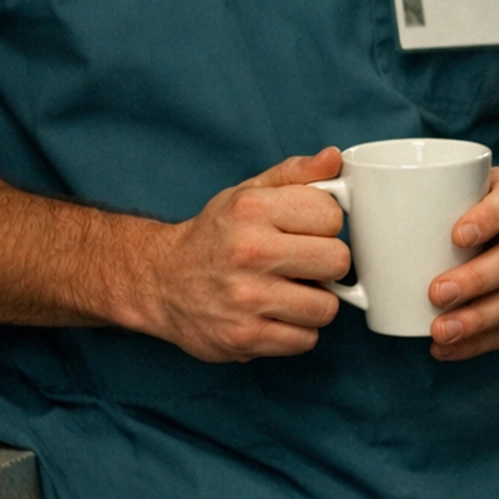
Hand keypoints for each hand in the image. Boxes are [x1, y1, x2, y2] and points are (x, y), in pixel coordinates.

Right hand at [128, 148, 350, 361]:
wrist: (160, 282)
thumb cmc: (215, 236)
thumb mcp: (247, 193)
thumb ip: (295, 174)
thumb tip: (333, 158)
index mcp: (252, 210)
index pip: (332, 216)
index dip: (326, 225)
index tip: (309, 231)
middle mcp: (248, 252)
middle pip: (338, 262)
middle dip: (328, 265)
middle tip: (305, 264)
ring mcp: (246, 299)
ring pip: (327, 307)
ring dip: (315, 303)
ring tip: (291, 292)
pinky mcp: (244, 338)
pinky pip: (306, 340)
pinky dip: (297, 331)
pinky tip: (276, 315)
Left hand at [428, 171, 498, 361]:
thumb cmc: (483, 203)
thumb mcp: (467, 180)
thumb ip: (420, 184)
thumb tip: (337, 185)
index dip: (488, 219)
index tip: (456, 236)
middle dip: (477, 280)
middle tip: (435, 294)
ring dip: (480, 320)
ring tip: (440, 332)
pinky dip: (482, 342)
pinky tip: (448, 349)